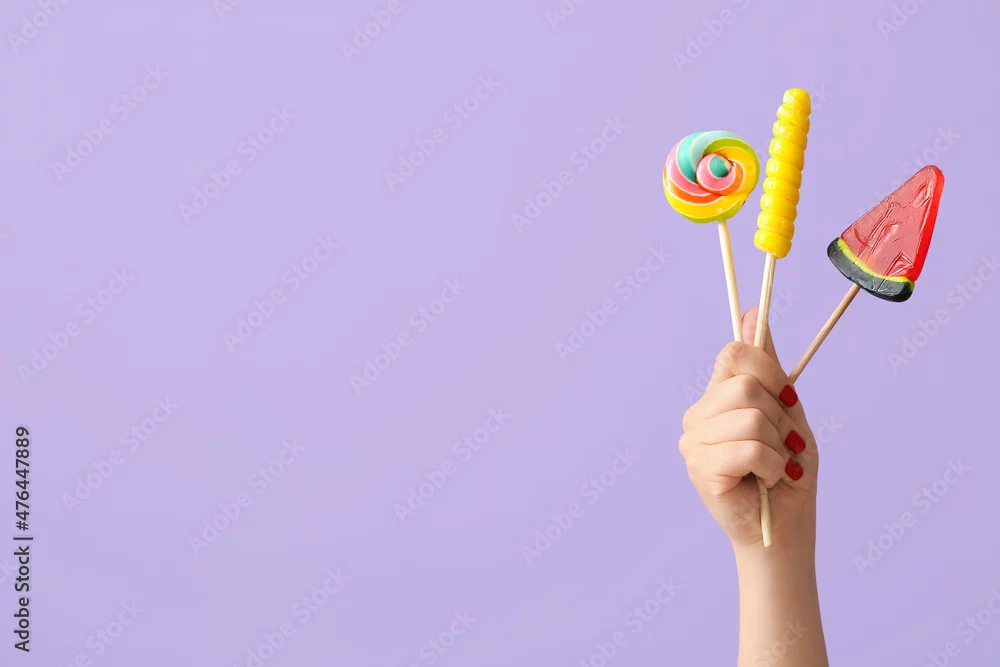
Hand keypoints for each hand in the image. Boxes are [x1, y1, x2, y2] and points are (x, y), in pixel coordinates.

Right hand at [679, 307, 818, 550]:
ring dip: (779, 445)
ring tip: (776, 466)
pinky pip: (748, 447)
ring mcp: (693, 440)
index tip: (788, 398)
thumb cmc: (787, 473)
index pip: (734, 353)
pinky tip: (767, 480)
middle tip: (784, 444)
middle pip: (746, 384)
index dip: (770, 369)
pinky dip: (773, 465)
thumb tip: (752, 311)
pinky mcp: (699, 467)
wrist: (785, 530)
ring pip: (750, 416)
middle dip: (782, 415)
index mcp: (716, 396)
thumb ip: (768, 364)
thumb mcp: (787, 410)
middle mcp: (698, 414)